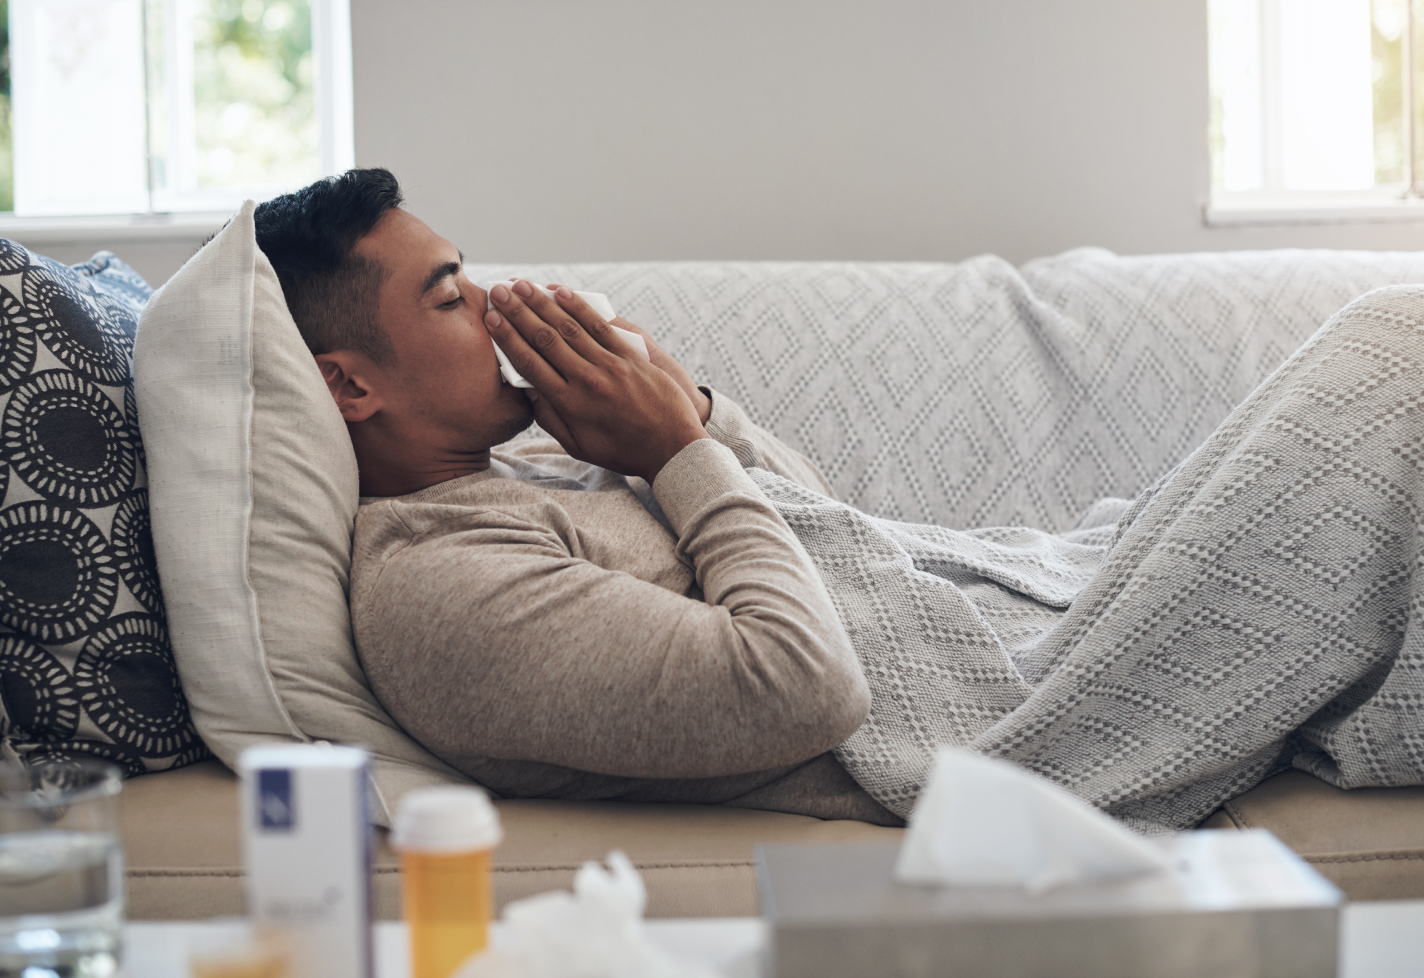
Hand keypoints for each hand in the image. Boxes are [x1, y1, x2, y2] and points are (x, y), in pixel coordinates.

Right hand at [485, 280, 708, 482]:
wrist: (672, 448)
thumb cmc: (622, 450)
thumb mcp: (580, 446)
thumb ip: (550, 418)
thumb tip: (527, 391)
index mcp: (569, 405)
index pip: (529, 364)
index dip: (507, 338)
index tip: (490, 319)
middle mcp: (586, 381)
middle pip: (544, 339)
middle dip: (517, 312)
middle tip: (497, 291)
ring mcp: (610, 366)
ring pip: (569, 328)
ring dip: (542, 303)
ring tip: (521, 284)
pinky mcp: (631, 357)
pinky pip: (601, 326)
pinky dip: (579, 307)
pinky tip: (562, 292)